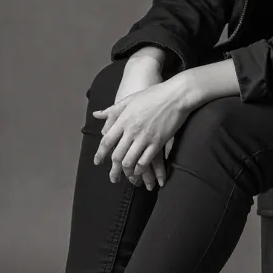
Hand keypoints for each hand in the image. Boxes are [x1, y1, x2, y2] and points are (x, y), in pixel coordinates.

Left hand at [101, 58, 168, 189]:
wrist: (176, 95)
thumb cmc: (153, 95)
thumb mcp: (130, 99)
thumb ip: (113, 110)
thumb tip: (96, 114)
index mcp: (123, 120)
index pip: (106, 141)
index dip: (100, 154)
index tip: (97, 162)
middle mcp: (131, 130)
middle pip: (117, 155)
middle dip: (113, 169)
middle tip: (113, 177)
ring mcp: (144, 137)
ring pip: (129, 161)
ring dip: (126, 171)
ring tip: (127, 177)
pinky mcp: (158, 142)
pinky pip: (145, 161)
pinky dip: (140, 169)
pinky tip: (139, 171)